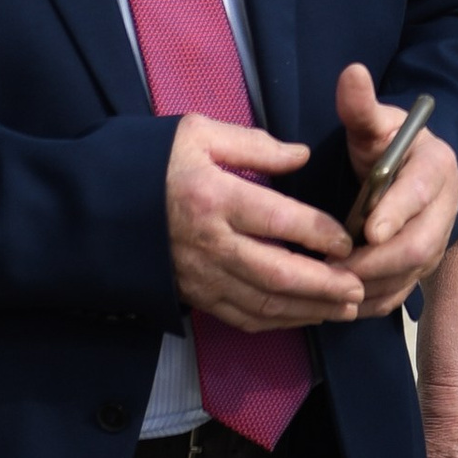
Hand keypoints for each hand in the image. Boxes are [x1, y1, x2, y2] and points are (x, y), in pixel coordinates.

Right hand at [164, 113, 361, 330]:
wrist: (96, 208)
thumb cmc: (152, 163)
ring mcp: (201, 276)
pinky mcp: (194, 295)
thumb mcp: (198, 134)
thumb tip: (301, 156)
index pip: (277, 220)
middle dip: (324, 285)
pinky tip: (305, 317)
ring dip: (309, 310)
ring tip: (346, 308)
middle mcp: (210, 244)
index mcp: (213, 198)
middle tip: (360, 287)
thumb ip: (253, 146)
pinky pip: (242, 317)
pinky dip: (278, 322)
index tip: (348, 240)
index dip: (317, 233)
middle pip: (277, 274)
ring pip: (264, 304)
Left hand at [337, 62, 457, 318]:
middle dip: (375, 262)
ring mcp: (436, 243)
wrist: (415, 170)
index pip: (419, 194)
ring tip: (327, 288)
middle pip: (419, 246)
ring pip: (408, 275)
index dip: (395, 213)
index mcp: (436, 167)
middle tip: (332, 268)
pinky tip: (336, 303)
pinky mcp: (421, 268)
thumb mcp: (375, 123)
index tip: (367, 231)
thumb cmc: (390, 144)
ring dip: (368, 286)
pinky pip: (399, 294)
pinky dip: (369, 303)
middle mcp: (444, 209)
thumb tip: (351, 72)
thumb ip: (361, 106)